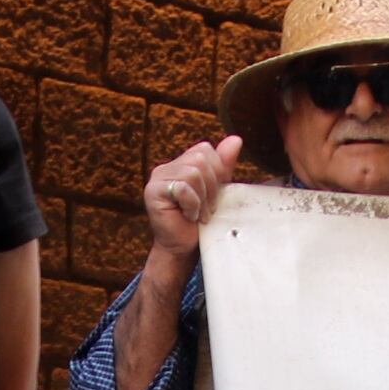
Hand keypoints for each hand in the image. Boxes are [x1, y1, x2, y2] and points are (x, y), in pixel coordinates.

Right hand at [143, 136, 243, 262]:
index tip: (214, 196)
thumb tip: (236, 139)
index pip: (205, 150)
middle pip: (200, 159)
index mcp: (180, 164)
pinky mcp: (153, 192)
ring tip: (198, 214)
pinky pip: (183, 188)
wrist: (183, 250)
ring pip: (192, 173)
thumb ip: (223, 166)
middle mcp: (166, 168)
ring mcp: (157, 179)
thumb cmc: (199, 224)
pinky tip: (188, 216)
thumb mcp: (216, 191)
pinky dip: (192, 205)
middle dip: (211, 187)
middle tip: (207, 209)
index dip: (216, 172)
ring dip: (202, 198)